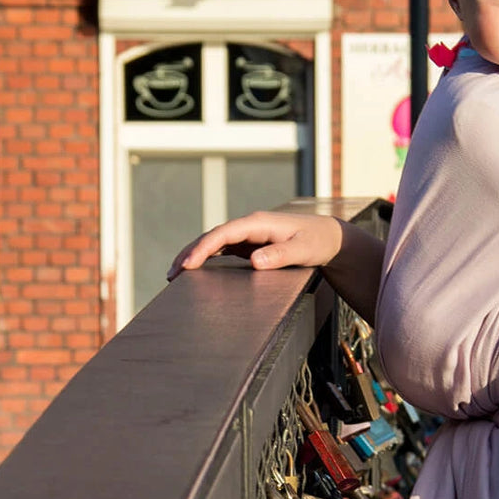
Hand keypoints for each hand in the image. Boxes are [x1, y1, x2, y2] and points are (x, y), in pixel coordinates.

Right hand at [166, 211, 344, 278]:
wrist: (327, 237)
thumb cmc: (317, 241)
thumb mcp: (303, 250)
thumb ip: (281, 255)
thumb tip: (255, 261)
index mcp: (258, 223)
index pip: (223, 234)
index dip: (204, 248)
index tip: (189, 265)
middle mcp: (249, 226)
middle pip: (212, 237)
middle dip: (190, 253)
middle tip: (172, 274)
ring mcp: (246, 235)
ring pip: (213, 243)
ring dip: (193, 257)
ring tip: (174, 275)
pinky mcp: (248, 245)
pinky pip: (221, 250)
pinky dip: (205, 259)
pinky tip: (193, 272)